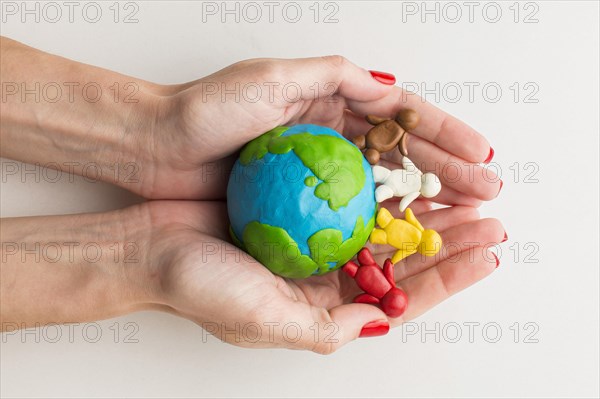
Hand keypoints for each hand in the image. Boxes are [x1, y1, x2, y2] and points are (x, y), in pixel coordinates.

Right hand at [144, 200, 504, 352]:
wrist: (149, 247)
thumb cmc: (200, 287)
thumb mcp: (264, 321)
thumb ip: (324, 329)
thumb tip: (380, 321)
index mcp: (324, 308)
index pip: (400, 296)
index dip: (448, 277)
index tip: (485, 254)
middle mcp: (324, 276)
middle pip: (401, 260)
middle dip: (450, 242)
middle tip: (489, 220)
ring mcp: (312, 241)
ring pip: (382, 227)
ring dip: (423, 212)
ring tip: (461, 195)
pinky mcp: (298, 209)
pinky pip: (349, 197)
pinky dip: (379, 188)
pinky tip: (404, 174)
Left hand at [149, 56, 500, 202]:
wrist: (158, 148)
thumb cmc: (207, 111)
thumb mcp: (272, 77)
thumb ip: (334, 76)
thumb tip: (389, 88)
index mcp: (330, 105)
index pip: (400, 119)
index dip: (446, 136)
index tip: (482, 156)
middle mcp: (330, 139)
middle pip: (402, 157)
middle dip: (449, 173)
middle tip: (488, 193)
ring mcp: (318, 175)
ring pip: (384, 189)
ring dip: (426, 203)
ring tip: (465, 217)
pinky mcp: (301, 205)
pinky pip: (352, 215)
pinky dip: (383, 225)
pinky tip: (411, 235)